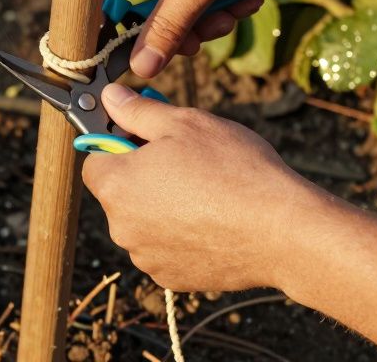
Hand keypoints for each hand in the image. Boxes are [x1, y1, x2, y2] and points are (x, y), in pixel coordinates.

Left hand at [81, 84, 320, 291]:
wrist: (281, 231)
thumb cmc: (233, 169)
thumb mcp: (185, 123)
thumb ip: (139, 111)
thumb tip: (110, 97)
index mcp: (116, 185)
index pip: (95, 159)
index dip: (120, 144)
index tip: (150, 138)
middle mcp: (121, 227)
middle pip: (120, 192)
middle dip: (144, 175)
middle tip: (186, 161)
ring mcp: (146, 257)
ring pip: (144, 222)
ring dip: (163, 207)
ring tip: (207, 193)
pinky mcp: (172, 278)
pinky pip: (166, 248)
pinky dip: (182, 236)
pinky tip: (214, 222)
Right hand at [105, 0, 310, 77]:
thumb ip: (166, 28)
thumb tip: (139, 68)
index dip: (110, 26)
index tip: (120, 58)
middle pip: (145, 10)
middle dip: (179, 28)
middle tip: (198, 40)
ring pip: (179, 12)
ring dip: (207, 21)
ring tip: (233, 11)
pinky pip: (202, 2)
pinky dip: (223, 7)